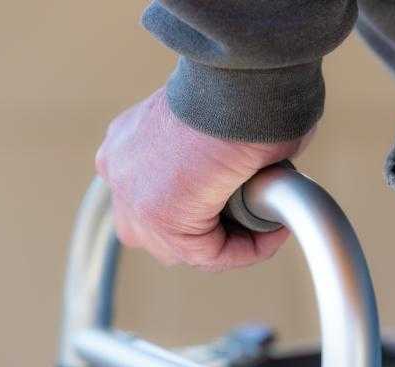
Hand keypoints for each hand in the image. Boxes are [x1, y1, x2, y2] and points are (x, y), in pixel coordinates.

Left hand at [95, 87, 310, 269]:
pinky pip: (209, 254)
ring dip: (230, 240)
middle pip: (160, 224)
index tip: (243, 195)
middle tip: (252, 216)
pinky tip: (273, 232)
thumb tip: (252, 164)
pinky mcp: (161, 221)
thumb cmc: (235, 87)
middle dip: (209, 227)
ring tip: (266, 225)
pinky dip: (245, 249)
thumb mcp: (215, 116)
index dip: (205, 203)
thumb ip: (216, 147)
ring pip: (184, 245)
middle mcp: (121, 171)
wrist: (234, 84)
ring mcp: (133, 198)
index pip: (157, 192)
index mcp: (127, 141)